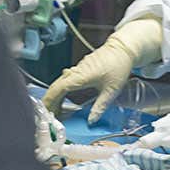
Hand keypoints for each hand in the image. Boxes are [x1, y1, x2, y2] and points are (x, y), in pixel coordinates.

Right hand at [42, 18, 162, 123]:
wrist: (123, 49)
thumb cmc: (118, 66)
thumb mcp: (111, 90)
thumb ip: (100, 106)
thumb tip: (91, 120)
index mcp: (81, 76)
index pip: (59, 88)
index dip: (51, 99)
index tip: (46, 109)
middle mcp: (77, 71)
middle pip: (57, 85)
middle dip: (50, 100)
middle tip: (49, 114)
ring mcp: (78, 68)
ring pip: (61, 82)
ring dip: (57, 95)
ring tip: (57, 110)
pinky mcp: (82, 67)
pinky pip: (68, 79)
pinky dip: (63, 89)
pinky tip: (66, 98)